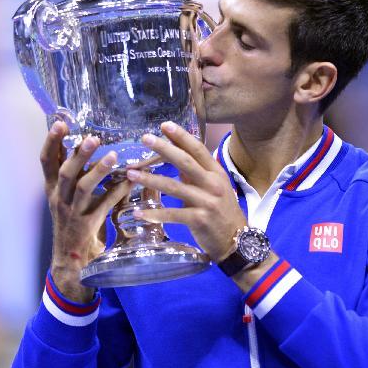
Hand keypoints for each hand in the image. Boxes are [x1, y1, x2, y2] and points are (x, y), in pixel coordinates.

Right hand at [41, 122, 131, 301]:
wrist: (71, 257)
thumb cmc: (72, 218)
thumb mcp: (65, 194)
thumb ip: (74, 172)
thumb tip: (87, 142)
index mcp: (51, 187)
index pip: (45, 160)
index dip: (51, 141)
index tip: (60, 123)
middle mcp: (58, 197)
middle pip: (64, 172)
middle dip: (77, 154)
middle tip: (92, 138)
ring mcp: (72, 212)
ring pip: (82, 188)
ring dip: (98, 171)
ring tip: (113, 156)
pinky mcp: (87, 225)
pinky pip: (104, 205)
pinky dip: (118, 191)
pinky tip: (131, 180)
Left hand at [126, 121, 245, 262]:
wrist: (237, 242)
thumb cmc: (222, 212)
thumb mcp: (213, 188)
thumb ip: (195, 173)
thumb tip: (175, 154)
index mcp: (216, 173)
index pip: (198, 150)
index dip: (181, 136)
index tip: (165, 125)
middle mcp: (213, 185)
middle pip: (185, 162)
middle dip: (164, 149)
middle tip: (145, 138)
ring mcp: (207, 202)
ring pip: (174, 187)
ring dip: (150, 179)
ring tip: (131, 174)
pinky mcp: (199, 220)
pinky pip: (172, 215)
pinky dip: (154, 214)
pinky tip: (138, 212)